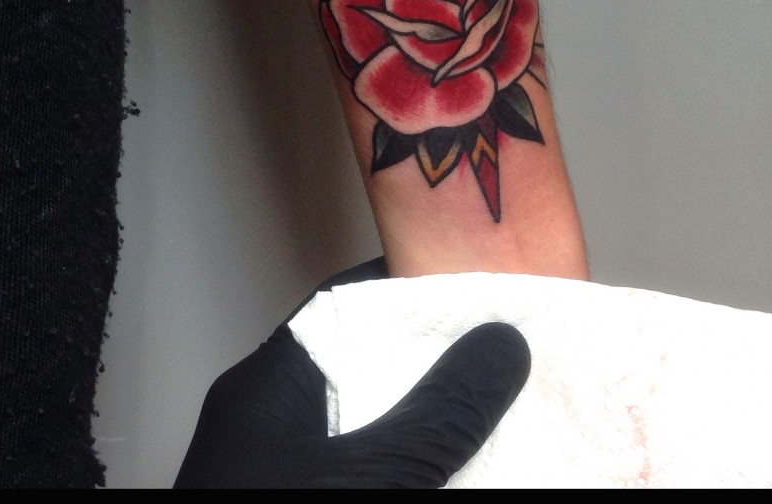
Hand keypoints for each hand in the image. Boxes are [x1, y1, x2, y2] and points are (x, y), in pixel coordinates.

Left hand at [173, 258, 529, 488]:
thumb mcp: (376, 476)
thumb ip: (441, 411)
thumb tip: (503, 339)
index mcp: (269, 389)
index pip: (341, 308)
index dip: (408, 293)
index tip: (476, 292)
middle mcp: (268, 429)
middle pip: (358, 373)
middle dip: (428, 366)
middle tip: (503, 356)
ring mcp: (279, 478)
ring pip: (363, 437)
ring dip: (424, 430)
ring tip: (499, 418)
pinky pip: (362, 478)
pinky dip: (407, 476)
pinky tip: (454, 478)